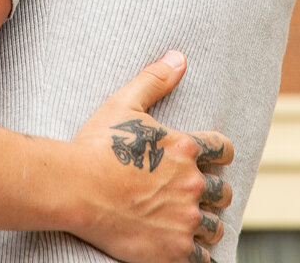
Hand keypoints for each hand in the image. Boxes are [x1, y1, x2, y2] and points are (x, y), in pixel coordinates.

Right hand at [68, 53, 232, 262]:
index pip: (223, 150)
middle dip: (212, 191)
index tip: (210, 159)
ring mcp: (184, 219)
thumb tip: (180, 57)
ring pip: (215, 227)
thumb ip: (155, 80)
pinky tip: (186, 250)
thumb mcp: (124, 103)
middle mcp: (191, 184)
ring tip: (191, 223)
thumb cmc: (96, 146)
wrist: (76, 188)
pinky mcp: (173, 250)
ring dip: (206, 224)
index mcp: (185, 148)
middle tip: (195, 194)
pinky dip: (197, 256)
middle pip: (222, 191)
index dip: (218, 154)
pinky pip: (202, 259)